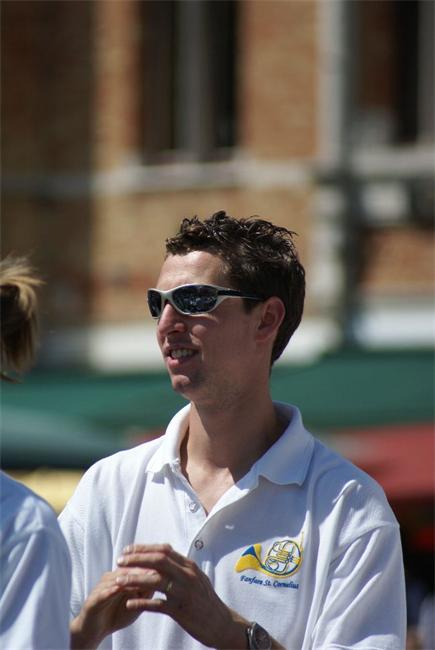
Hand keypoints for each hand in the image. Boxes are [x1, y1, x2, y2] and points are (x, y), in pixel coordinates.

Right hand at [70, 568, 156, 648]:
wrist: (94, 630)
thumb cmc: (117, 614)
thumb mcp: (135, 604)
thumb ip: (146, 593)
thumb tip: (161, 581)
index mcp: (121, 577)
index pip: (137, 567)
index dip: (149, 565)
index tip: (164, 565)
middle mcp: (111, 578)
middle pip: (128, 570)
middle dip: (142, 569)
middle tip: (155, 568)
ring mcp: (101, 587)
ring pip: (116, 579)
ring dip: (128, 578)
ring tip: (140, 577)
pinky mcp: (93, 600)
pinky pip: (103, 594)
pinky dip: (111, 590)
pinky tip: (118, 589)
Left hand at [116, 543, 248, 648]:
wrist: (222, 624)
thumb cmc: (206, 601)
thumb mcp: (197, 579)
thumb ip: (181, 568)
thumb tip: (164, 556)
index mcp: (189, 566)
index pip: (164, 550)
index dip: (144, 548)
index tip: (128, 550)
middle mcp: (187, 576)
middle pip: (158, 561)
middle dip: (136, 559)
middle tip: (119, 561)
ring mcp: (184, 593)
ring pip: (155, 580)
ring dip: (134, 579)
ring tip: (118, 580)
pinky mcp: (181, 611)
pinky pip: (157, 605)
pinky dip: (141, 603)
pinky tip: (129, 603)